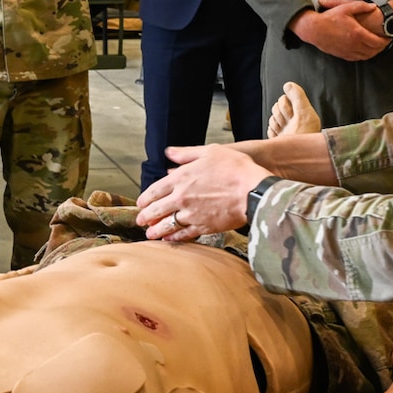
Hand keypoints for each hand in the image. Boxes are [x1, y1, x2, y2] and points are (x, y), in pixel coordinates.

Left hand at [136, 144, 270, 239]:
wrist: (253, 191)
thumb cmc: (235, 168)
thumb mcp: (209, 152)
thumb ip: (186, 154)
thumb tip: (169, 152)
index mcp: (181, 178)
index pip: (155, 190)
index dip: (145, 198)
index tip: (141, 203)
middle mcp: (181, 197)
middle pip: (156, 210)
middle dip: (145, 216)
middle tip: (140, 220)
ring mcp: (191, 213)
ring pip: (167, 224)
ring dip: (156, 230)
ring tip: (149, 234)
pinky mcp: (203, 226)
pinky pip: (184, 234)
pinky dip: (174, 238)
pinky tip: (169, 240)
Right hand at [266, 81, 323, 138]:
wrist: (293, 158)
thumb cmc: (303, 139)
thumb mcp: (304, 114)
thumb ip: (298, 96)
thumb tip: (288, 85)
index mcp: (302, 112)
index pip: (285, 99)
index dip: (285, 106)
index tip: (292, 116)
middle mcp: (295, 119)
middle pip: (277, 107)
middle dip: (280, 115)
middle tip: (288, 125)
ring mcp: (286, 129)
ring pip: (272, 118)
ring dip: (276, 124)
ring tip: (285, 133)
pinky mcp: (279, 137)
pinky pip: (270, 128)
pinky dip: (273, 133)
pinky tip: (281, 138)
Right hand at [290, 0, 390, 61]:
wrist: (314, 29)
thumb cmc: (329, 18)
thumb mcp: (346, 7)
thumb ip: (361, 6)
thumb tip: (373, 6)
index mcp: (357, 33)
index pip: (378, 42)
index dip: (386, 41)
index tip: (389, 37)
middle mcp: (354, 44)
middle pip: (374, 51)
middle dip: (382, 47)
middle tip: (385, 42)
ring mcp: (348, 51)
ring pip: (366, 56)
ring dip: (374, 52)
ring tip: (377, 46)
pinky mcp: (342, 55)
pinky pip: (357, 58)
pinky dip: (364, 55)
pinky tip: (365, 50)